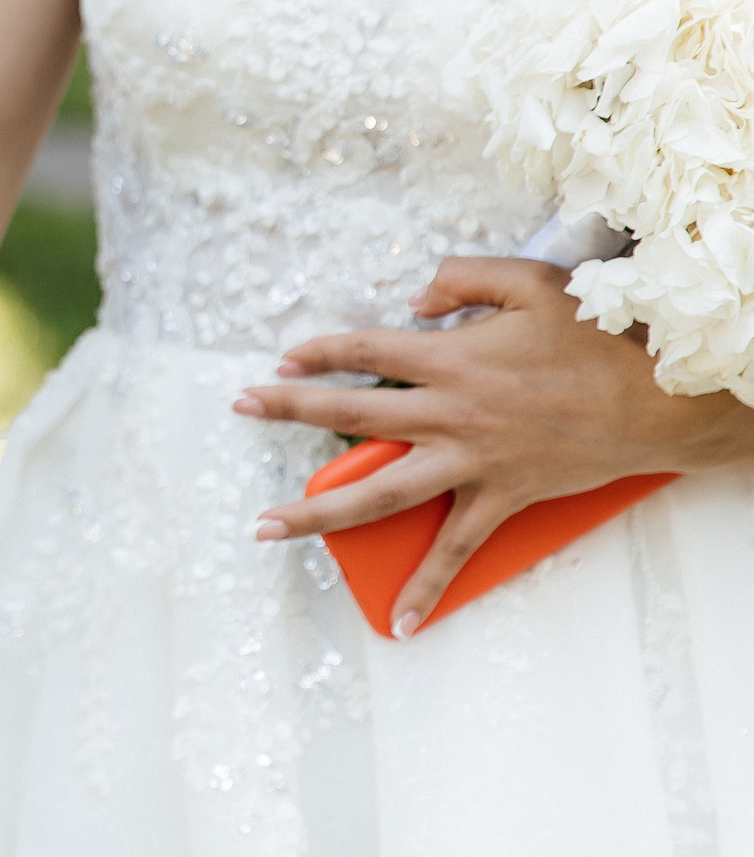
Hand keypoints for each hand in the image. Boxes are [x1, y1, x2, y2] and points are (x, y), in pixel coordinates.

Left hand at [233, 254, 753, 635]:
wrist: (657, 401)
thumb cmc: (596, 337)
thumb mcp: (529, 281)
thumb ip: (462, 277)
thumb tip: (414, 296)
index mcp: (450, 359)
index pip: (364, 352)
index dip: (318, 354)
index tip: (282, 360)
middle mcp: (449, 414)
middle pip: (350, 415)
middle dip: (288, 411)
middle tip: (239, 408)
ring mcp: (471, 463)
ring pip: (381, 493)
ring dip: (317, 512)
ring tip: (266, 526)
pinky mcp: (500, 499)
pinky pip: (456, 550)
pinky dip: (428, 585)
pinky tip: (400, 620)